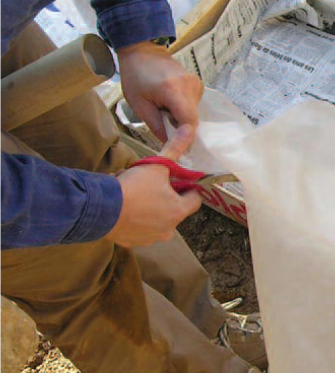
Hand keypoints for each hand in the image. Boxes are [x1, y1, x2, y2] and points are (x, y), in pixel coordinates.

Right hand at [107, 127, 202, 247]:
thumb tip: (189, 130)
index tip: (175, 178)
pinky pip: (137, 227)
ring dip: (147, 206)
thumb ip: (175, 149)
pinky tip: (121, 205)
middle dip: (163, 194)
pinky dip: (132, 217)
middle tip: (148, 182)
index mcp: (178, 211)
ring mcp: (150, 238)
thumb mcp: (156, 165)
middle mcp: (168, 229)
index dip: (187, 186)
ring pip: (154, 218)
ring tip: (131, 191)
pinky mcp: (132, 242)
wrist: (101, 210)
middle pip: (173, 208)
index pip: (195, 199)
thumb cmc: (134, 188)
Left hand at [117, 42, 202, 142]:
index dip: (186, 138)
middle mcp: (189, 85)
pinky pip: (194, 106)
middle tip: (164, 130)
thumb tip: (169, 144)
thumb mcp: (139, 104)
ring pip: (194, 113)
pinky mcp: (197, 83)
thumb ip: (156, 126)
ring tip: (164, 112)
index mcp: (173, 90)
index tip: (179, 149)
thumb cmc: (135, 76)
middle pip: (193, 119)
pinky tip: (170, 104)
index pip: (189, 121)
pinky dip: (183, 111)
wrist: (142, 51)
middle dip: (181, 130)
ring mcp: (196, 83)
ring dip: (181, 120)